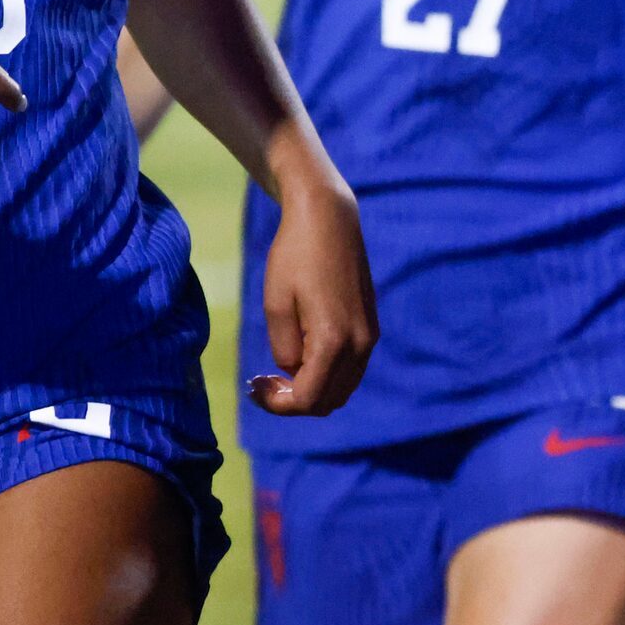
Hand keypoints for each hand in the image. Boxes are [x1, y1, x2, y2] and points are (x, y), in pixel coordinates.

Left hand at [253, 164, 375, 416]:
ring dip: (312, 390)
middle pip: (329, 401)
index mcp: (333, 340)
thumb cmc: (294, 257)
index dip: (277, 404)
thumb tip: (294, 371)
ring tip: (281, 373)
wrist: (329, 219)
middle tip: (263, 383)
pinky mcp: (370, 325)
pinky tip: (302, 354)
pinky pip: (351, 368)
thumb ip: (284, 349)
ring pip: (343, 388)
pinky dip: (327, 374)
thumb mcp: (276, 305)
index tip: (253, 387)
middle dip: (294, 401)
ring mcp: (370, 335)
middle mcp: (360, 343)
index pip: (308, 399)